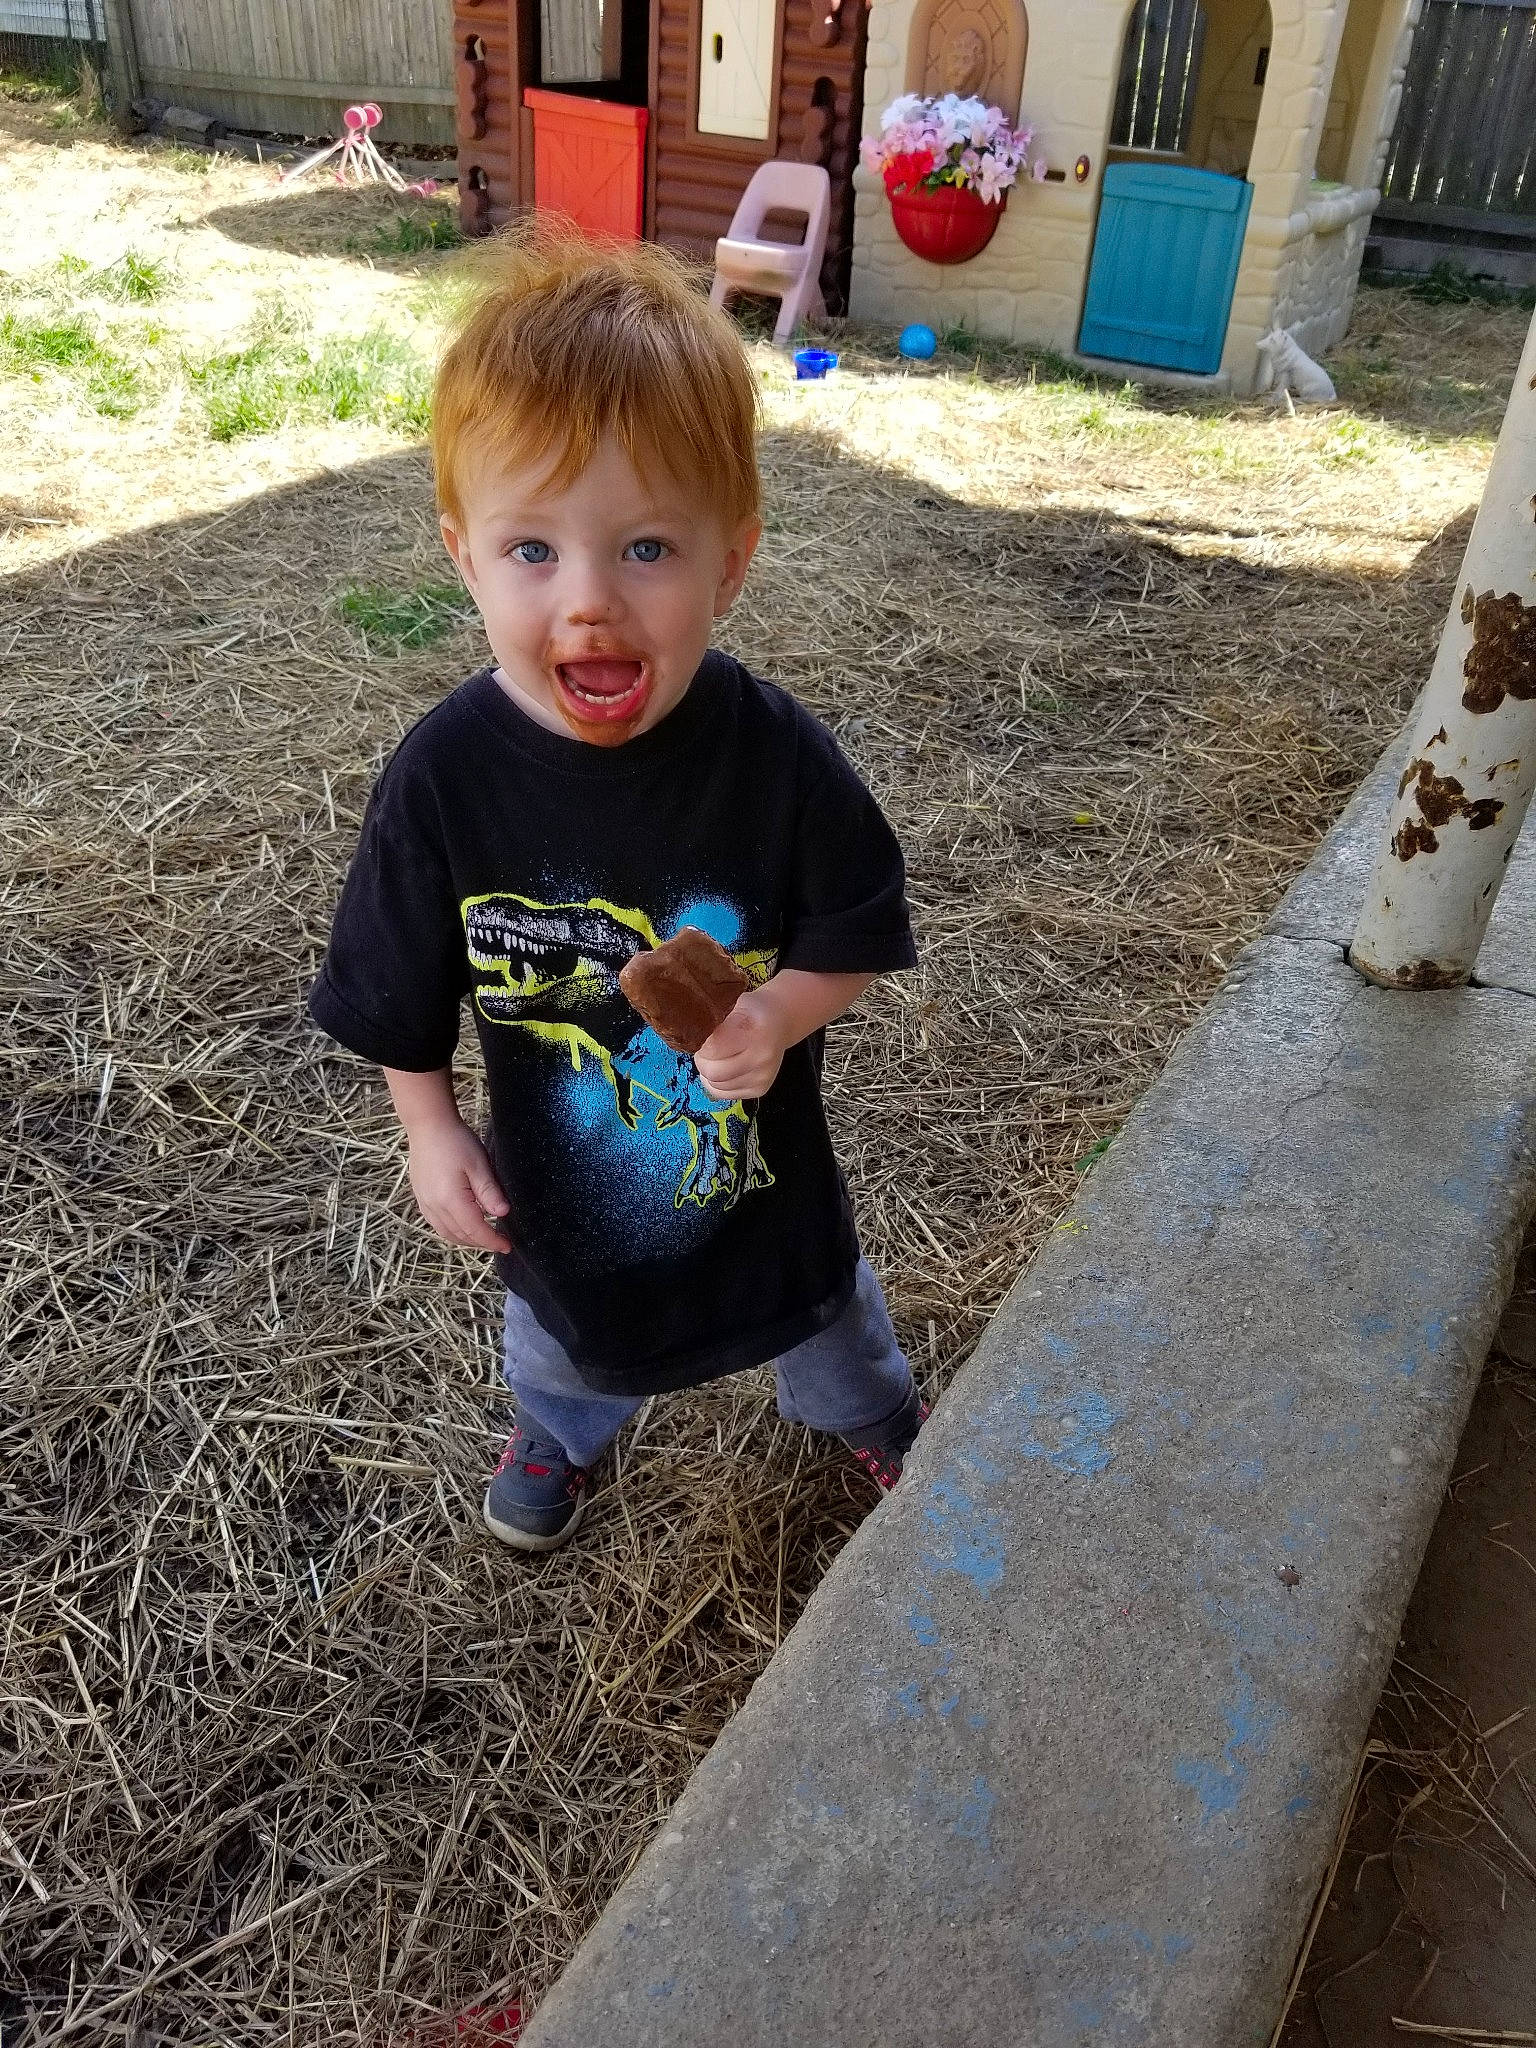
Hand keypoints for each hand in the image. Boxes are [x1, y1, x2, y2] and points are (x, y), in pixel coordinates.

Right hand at [406, 1115, 511, 1252]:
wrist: (428, 1125)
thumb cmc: (456, 1141)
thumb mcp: (479, 1164)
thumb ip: (489, 1192)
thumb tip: (502, 1214)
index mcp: (451, 1200)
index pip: (475, 1230)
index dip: (492, 1241)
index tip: (507, 1246)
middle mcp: (435, 1207)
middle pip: (461, 1236)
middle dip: (481, 1243)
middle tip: (500, 1242)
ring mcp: (425, 1203)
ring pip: (447, 1233)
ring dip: (466, 1240)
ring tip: (484, 1237)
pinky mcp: (421, 1197)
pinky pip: (437, 1224)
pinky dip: (452, 1231)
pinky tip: (463, 1226)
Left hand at [694, 989, 788, 1100]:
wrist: (780, 1021)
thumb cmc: (751, 1011)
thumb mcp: (733, 1003)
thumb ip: (714, 1020)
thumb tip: (690, 1036)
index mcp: (755, 1031)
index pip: (712, 1049)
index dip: (700, 1044)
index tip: (700, 1036)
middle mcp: (763, 1057)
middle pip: (713, 1072)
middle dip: (702, 1061)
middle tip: (704, 1050)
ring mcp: (763, 1076)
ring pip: (716, 1085)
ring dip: (708, 1073)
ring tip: (716, 1057)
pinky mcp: (760, 1089)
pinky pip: (724, 1094)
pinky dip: (716, 1083)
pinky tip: (722, 1069)